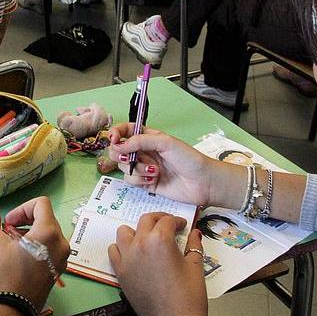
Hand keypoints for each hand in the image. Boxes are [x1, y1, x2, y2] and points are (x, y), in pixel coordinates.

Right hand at [0, 197, 69, 309]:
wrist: (16, 306)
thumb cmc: (7, 272)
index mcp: (49, 232)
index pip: (41, 203)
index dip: (22, 208)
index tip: (9, 222)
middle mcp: (61, 242)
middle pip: (45, 217)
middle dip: (25, 220)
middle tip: (8, 232)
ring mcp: (63, 256)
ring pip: (49, 232)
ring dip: (31, 231)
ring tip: (13, 244)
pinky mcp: (59, 267)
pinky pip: (51, 246)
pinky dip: (38, 244)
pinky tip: (22, 255)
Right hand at [108, 125, 239, 207]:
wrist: (203, 182)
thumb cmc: (189, 158)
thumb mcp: (165, 143)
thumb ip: (139, 141)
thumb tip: (117, 146)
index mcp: (148, 137)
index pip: (125, 131)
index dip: (115, 133)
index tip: (113, 139)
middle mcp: (143, 152)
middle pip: (117, 150)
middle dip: (119, 154)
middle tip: (127, 158)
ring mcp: (143, 168)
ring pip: (123, 167)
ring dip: (135, 169)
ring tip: (154, 170)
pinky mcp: (145, 184)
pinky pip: (130, 181)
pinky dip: (139, 180)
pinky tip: (154, 179)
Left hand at [109, 214, 207, 315]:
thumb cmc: (188, 296)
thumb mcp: (196, 266)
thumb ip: (193, 245)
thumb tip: (195, 233)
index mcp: (160, 240)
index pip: (167, 221)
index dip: (176, 221)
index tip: (181, 226)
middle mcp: (140, 244)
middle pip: (145, 221)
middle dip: (158, 220)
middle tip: (167, 226)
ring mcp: (127, 257)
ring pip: (124, 232)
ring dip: (136, 231)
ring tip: (147, 238)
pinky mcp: (120, 271)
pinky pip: (114, 250)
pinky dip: (122, 247)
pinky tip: (133, 252)